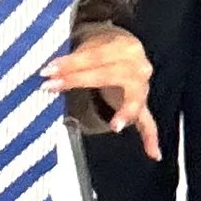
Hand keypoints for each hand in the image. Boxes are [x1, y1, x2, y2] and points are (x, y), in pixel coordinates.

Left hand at [45, 24, 159, 153]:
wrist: (121, 46)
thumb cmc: (101, 49)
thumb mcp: (89, 47)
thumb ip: (72, 61)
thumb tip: (48, 70)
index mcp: (125, 47)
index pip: (96, 55)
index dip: (71, 63)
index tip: (48, 71)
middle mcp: (138, 65)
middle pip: (112, 74)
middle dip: (80, 80)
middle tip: (53, 86)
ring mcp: (142, 86)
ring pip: (135, 99)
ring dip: (126, 113)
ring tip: (116, 126)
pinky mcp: (141, 103)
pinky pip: (148, 122)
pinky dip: (150, 138)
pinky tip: (152, 153)